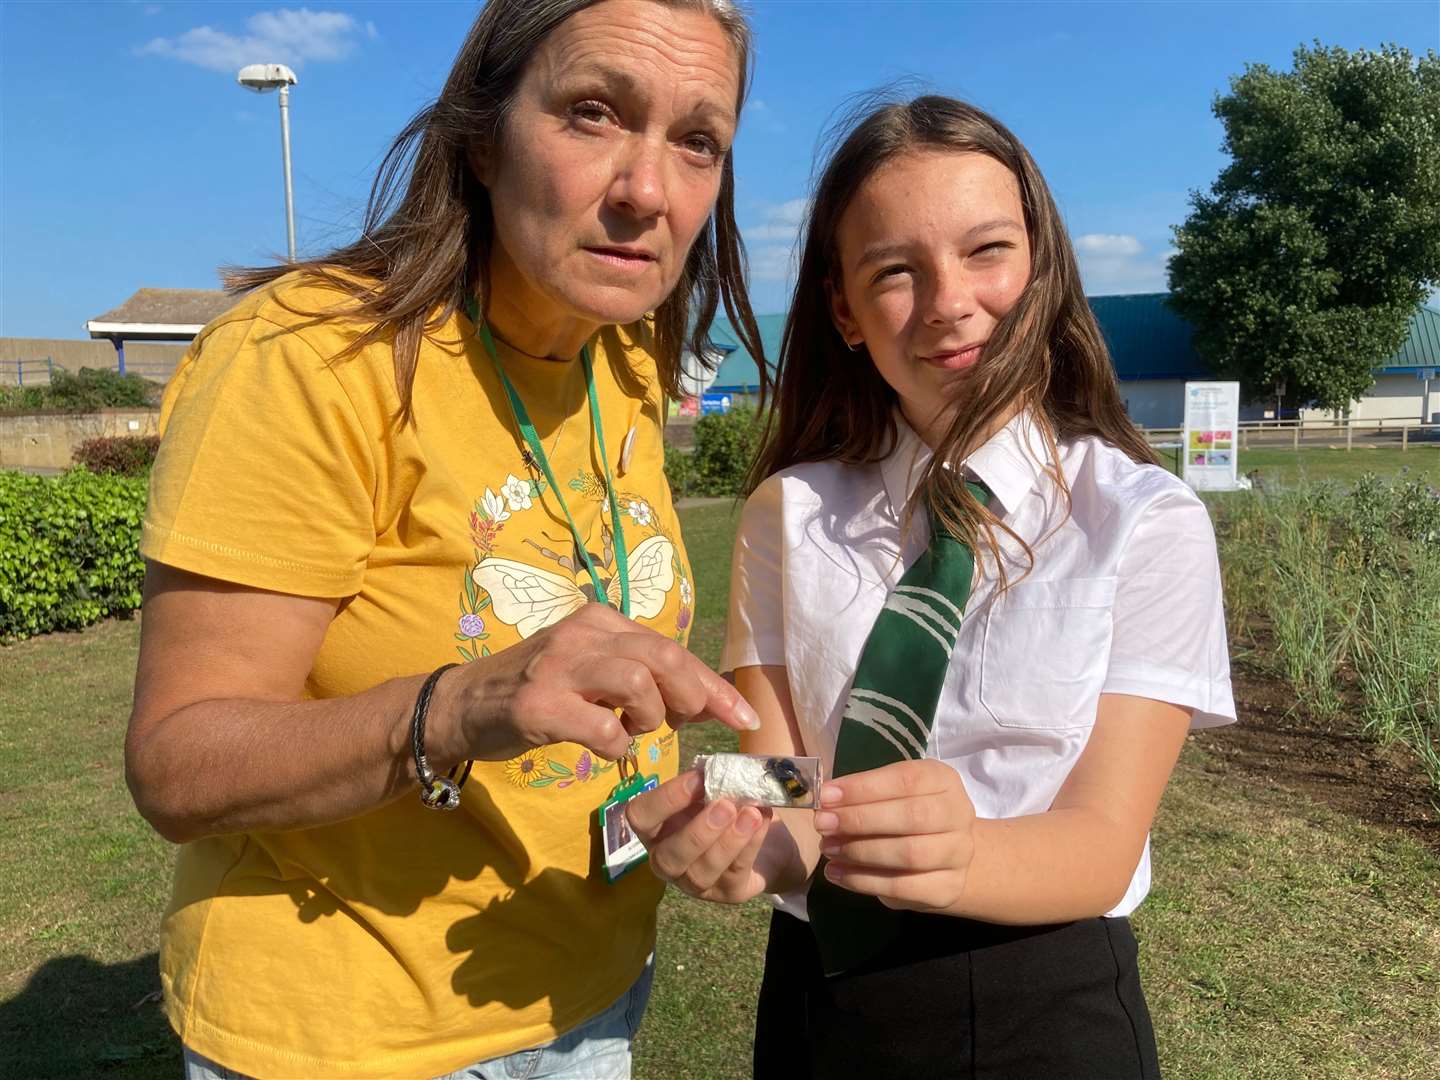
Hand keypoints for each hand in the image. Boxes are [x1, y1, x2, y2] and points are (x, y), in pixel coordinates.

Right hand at [438, 604, 759, 763]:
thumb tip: (701, 701)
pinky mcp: (538, 705)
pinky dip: (615, 744)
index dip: (713, 684)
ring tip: (634, 730)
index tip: (742, 717)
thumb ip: (639, 676)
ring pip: (638, 681)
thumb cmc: (536, 691)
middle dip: (697, 696)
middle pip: (663, 657)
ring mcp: (559, 668)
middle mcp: (583, 635)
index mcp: (600, 621)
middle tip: (698, 725)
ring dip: (649, 716)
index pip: (671, 647)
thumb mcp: (590, 669)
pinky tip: (604, 748)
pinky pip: (601, 726)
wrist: (462, 704)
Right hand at [625, 770, 773, 902]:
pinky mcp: (727, 893)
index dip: (665, 799)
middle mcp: (667, 860)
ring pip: (701, 874)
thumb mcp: (712, 791)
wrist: (763, 839)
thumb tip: (717, 772)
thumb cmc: (725, 807)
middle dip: (696, 833)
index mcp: (655, 828)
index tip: (698, 779)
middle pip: (667, 858)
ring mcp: (695, 883)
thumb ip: (708, 783)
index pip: (640, 817)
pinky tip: (762, 821)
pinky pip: (734, 873)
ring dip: (728, 842)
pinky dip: (750, 845)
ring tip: (751, 814)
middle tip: (725, 806)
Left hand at [813, 759, 975, 912]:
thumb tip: (825, 800)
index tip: (826, 795)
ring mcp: (958, 853)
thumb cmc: (905, 813)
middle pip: (912, 817)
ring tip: (828, 849)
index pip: (906, 779)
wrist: (942, 855)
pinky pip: (903, 887)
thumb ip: (862, 794)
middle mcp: (958, 814)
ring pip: (910, 854)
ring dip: (861, 852)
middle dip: (860, 820)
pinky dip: (864, 881)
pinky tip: (837, 873)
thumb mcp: (888, 793)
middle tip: (823, 824)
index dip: (863, 788)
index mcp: (942, 780)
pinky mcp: (947, 888)